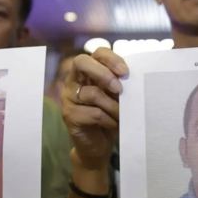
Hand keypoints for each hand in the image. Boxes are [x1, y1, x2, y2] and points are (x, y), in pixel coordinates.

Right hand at [61, 47, 126, 168]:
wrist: (99, 145)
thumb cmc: (110, 116)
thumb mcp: (117, 97)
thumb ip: (119, 84)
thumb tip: (130, 76)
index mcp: (88, 71)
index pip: (97, 53)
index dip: (111, 59)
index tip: (125, 71)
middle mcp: (74, 80)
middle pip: (81, 62)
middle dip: (103, 73)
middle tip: (119, 88)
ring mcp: (68, 97)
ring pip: (92, 93)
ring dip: (112, 106)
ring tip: (121, 114)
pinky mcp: (68, 114)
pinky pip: (93, 113)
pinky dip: (108, 120)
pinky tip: (113, 125)